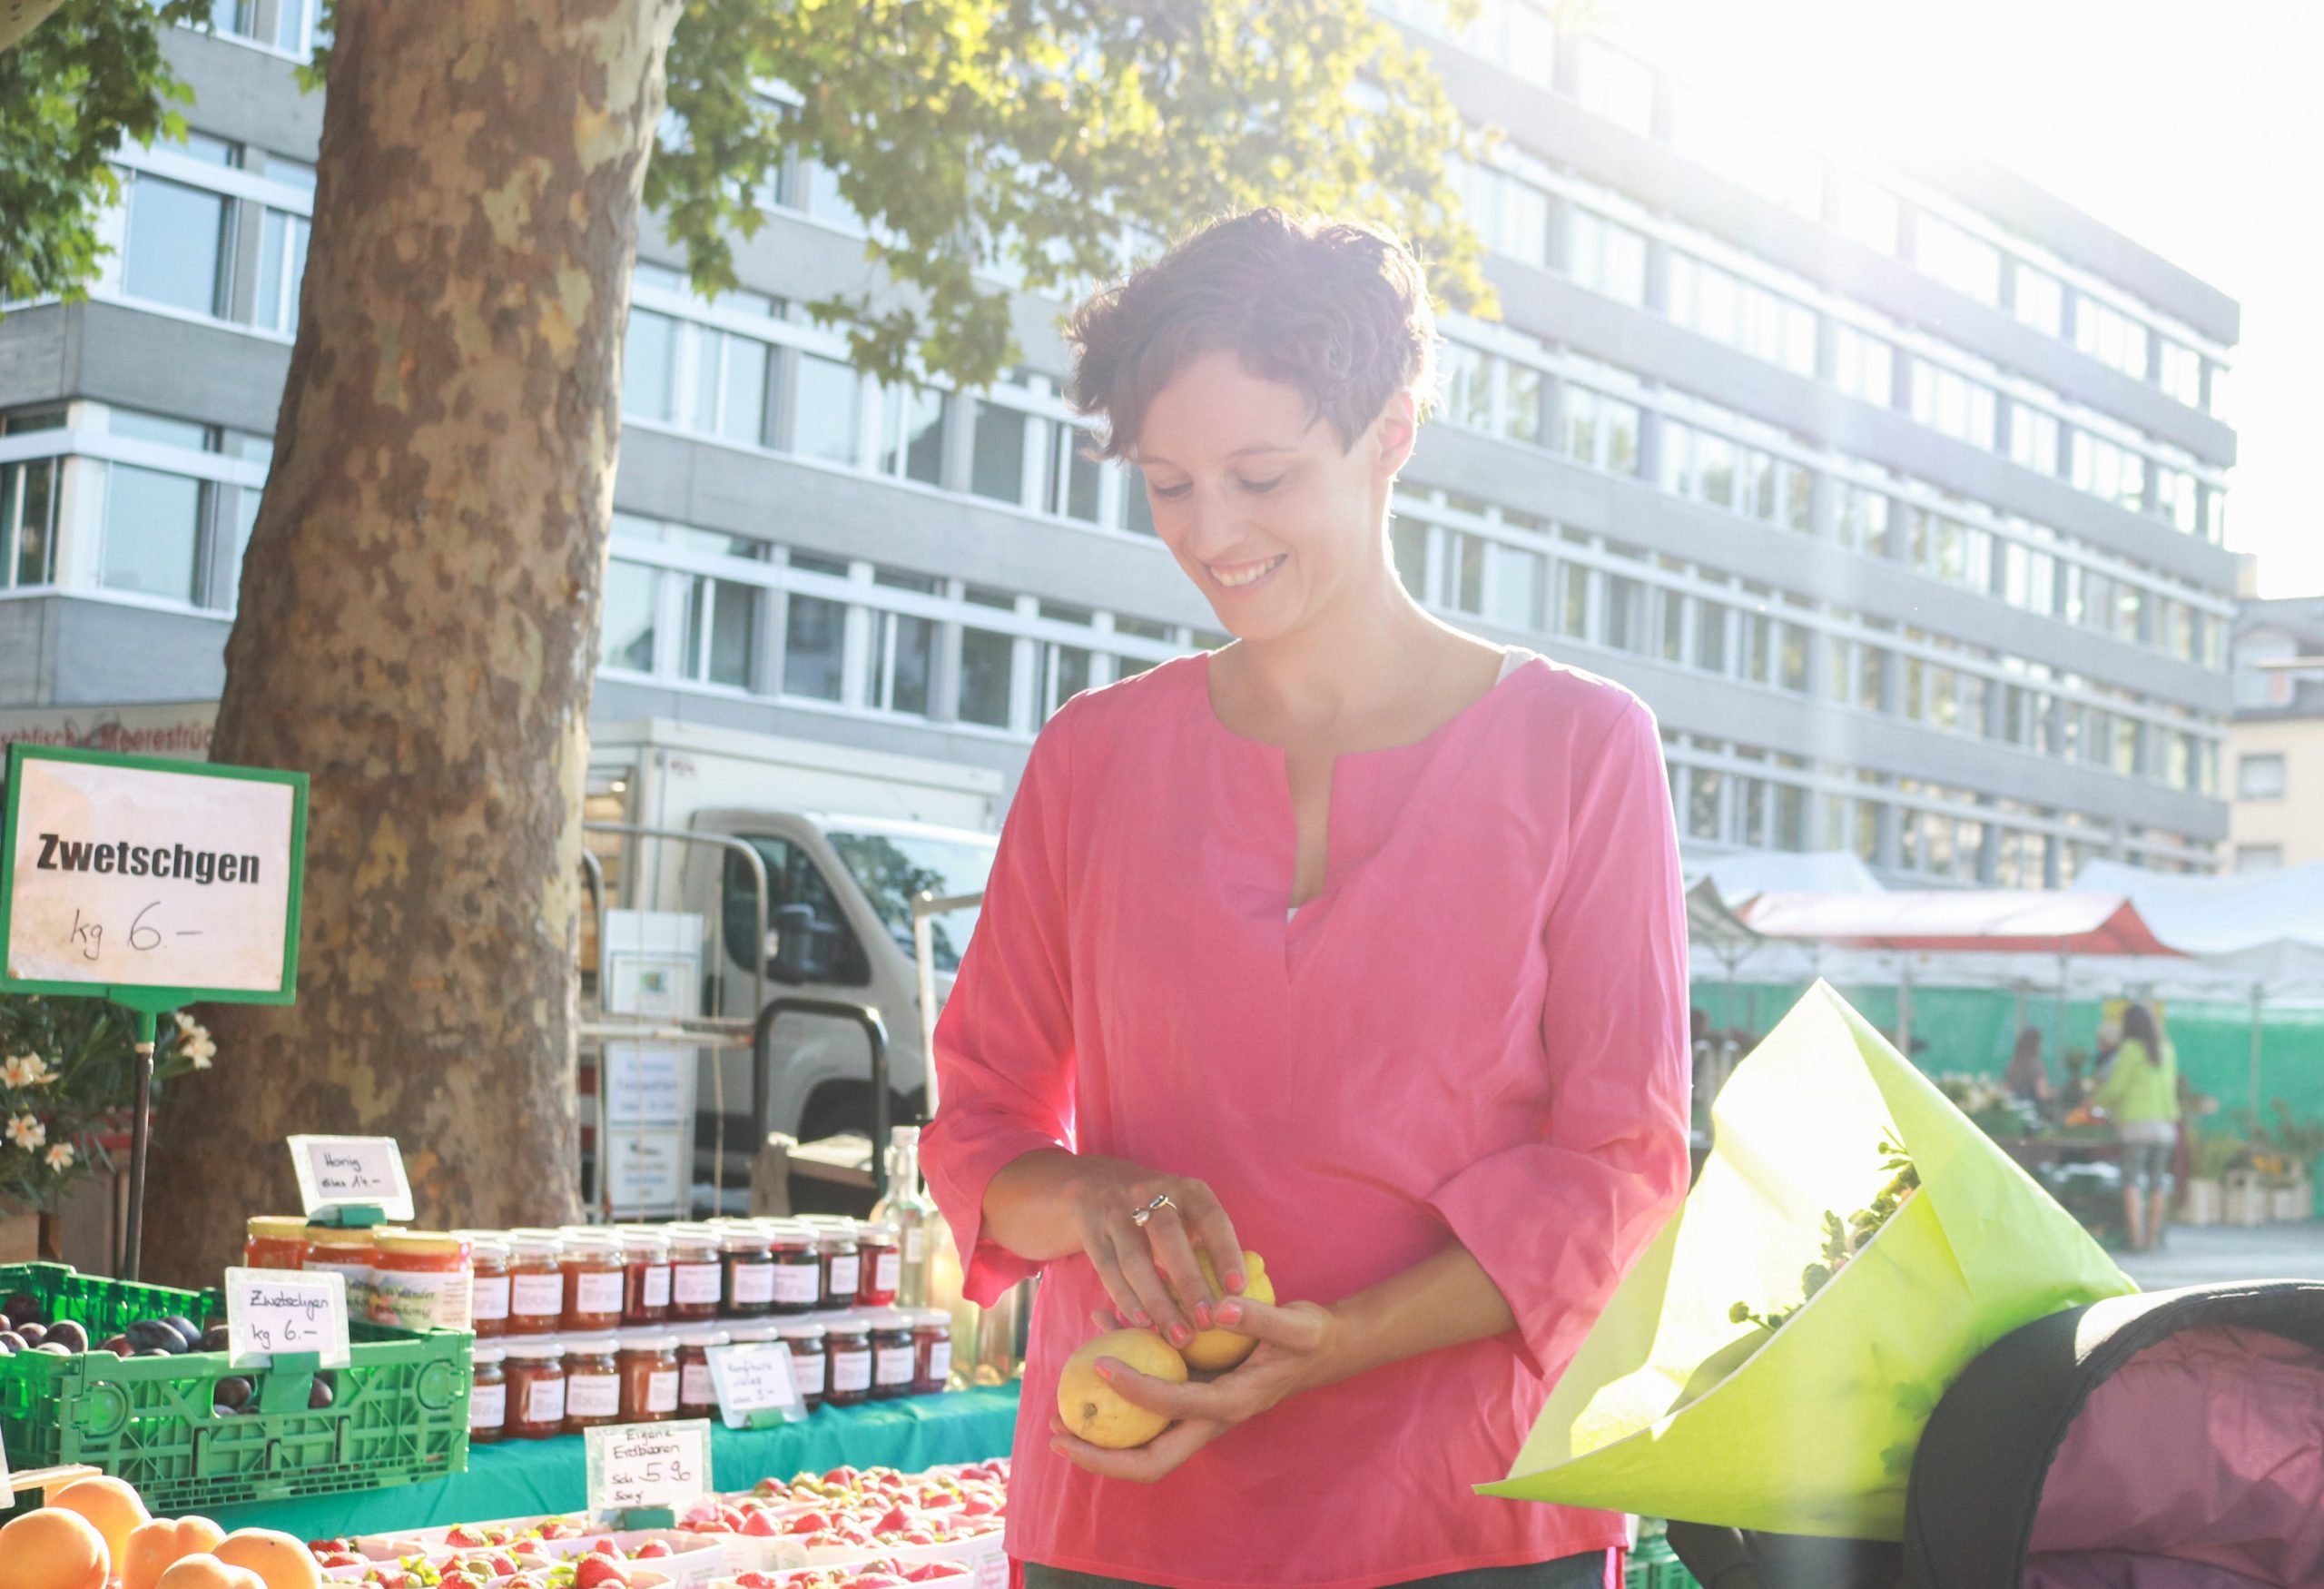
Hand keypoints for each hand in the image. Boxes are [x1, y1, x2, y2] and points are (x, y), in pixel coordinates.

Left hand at [1047, 1297, 1337, 1482]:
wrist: (1325, 1348)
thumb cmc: (1311, 1336)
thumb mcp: (1296, 1324)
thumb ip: (1259, 1318)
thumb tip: (1218, 1307)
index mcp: (1232, 1403)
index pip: (1173, 1407)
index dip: (1134, 1390)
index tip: (1100, 1364)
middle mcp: (1211, 1418)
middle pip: (1150, 1460)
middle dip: (1101, 1456)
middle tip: (1057, 1434)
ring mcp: (1200, 1413)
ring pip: (1143, 1441)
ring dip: (1101, 1435)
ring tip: (1056, 1414)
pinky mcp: (1194, 1396)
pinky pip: (1150, 1403)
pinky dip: (1121, 1379)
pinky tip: (1100, 1337)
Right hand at [1065, 1159, 1247, 1349]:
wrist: (1094, 1186)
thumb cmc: (1160, 1212)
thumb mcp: (1186, 1210)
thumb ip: (1210, 1242)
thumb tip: (1244, 1292)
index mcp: (1186, 1190)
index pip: (1210, 1218)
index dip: (1225, 1252)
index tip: (1238, 1289)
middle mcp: (1149, 1194)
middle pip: (1169, 1237)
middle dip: (1189, 1281)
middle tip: (1206, 1321)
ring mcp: (1116, 1212)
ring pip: (1134, 1260)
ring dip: (1158, 1301)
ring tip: (1179, 1336)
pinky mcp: (1092, 1233)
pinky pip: (1108, 1270)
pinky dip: (1126, 1299)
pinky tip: (1143, 1324)